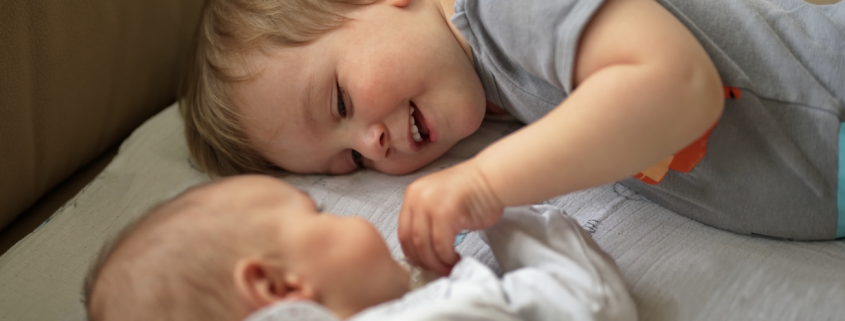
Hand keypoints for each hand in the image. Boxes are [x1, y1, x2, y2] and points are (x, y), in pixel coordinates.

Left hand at [398, 159, 504, 274]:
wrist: (492, 179)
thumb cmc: (473, 193)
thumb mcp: (438, 202)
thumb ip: (427, 221)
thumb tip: (421, 251)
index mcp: (412, 194)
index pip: (403, 231)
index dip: (412, 252)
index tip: (422, 263)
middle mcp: (416, 198)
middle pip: (410, 240)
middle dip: (423, 261)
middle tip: (435, 270)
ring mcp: (429, 204)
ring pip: (424, 246)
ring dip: (436, 262)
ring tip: (447, 267)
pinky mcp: (444, 213)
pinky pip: (441, 245)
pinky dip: (447, 257)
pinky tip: (455, 258)